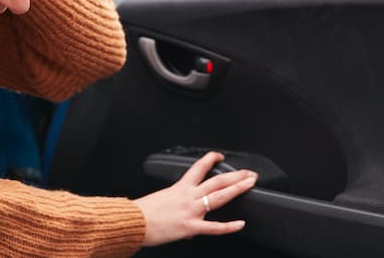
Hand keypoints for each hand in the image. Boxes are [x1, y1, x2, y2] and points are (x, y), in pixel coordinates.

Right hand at [134, 151, 256, 246]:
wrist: (133, 222)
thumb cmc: (142, 212)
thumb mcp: (160, 201)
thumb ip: (175, 205)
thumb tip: (182, 213)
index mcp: (179, 188)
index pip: (198, 168)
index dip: (211, 159)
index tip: (219, 156)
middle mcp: (188, 196)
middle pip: (216, 181)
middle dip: (235, 175)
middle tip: (249, 172)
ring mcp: (191, 210)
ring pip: (219, 197)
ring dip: (237, 189)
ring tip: (250, 184)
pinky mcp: (191, 226)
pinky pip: (214, 227)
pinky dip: (229, 226)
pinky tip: (240, 224)